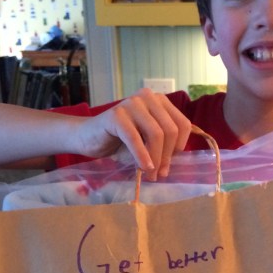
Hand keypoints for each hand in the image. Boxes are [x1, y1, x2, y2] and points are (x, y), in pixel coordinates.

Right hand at [75, 89, 190, 179]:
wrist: (89, 137)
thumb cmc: (120, 141)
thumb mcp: (147, 141)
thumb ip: (162, 146)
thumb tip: (174, 163)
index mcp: (160, 101)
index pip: (182, 124)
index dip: (179, 147)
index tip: (169, 164)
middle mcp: (148, 97)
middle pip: (170, 130)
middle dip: (167, 156)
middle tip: (159, 174)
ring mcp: (132, 103)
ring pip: (156, 134)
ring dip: (156, 159)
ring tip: (150, 175)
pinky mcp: (116, 115)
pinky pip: (135, 138)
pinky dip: (141, 155)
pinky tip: (143, 168)